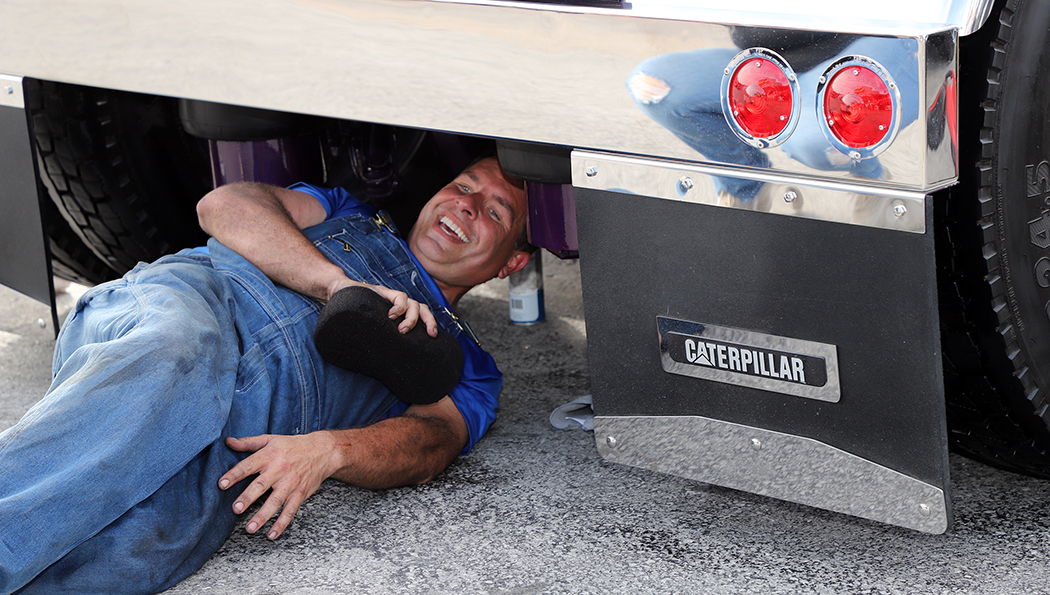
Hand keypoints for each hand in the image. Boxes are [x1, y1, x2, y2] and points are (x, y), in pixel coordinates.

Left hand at [218, 432, 341, 539]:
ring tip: (250, 528)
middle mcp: (279, 470)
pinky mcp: (300, 494)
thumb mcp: (270, 439)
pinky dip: (282, 524)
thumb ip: (248, 443)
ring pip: (275, 501)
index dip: (234, 474)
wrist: (323, 451)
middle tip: (236, 509)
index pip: (249, 465)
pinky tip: (272, 535)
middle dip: (248, 497)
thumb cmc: (293, 445)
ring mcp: (291, 483)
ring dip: (262, 516)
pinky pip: (290, 511)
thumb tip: (228, 442)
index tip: (222, 484)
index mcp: (269, 455)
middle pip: (261, 485)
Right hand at [329, 280, 438, 337]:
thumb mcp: (375, 329)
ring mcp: (394, 298)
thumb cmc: (358, 317)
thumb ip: (384, 339)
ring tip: (402, 330)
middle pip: (424, 309)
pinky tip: (391, 316)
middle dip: (430, 321)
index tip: (433, 337)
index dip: (431, 325)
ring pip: (414, 304)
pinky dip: (399, 307)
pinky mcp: (385, 292)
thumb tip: (391, 366)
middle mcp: (401, 306)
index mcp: (403, 314)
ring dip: (411, 318)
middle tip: (429, 334)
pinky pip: (399, 297)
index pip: (423, 316)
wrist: (341, 295)